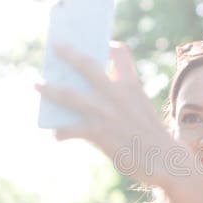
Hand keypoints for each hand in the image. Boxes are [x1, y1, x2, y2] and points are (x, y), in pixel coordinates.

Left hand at [36, 42, 187, 186]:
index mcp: (132, 85)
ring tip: (37, 84)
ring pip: (69, 93)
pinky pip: (69, 128)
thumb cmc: (152, 137)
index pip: (120, 53)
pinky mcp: (98, 132)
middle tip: (55, 45)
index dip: (109, 46)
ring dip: (49, 89)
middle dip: (68, 53)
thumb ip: (120, 98)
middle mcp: (117, 93)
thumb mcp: (142, 108)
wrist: (165, 160)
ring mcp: (105, 112)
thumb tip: (87, 95)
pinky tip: (55, 133)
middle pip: (87, 64)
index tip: (101, 42)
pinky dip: (60, 131)